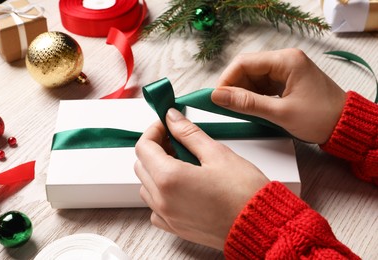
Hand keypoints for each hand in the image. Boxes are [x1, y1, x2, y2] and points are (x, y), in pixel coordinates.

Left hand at [134, 108, 268, 249]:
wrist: (260, 226)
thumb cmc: (244, 192)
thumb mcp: (216, 153)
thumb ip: (188, 134)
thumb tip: (172, 118)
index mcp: (170, 178)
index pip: (144, 147)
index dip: (154, 130)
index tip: (166, 125)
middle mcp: (162, 200)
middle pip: (141, 165)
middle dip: (154, 148)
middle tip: (175, 140)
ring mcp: (167, 216)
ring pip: (146, 186)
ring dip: (156, 170)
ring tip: (181, 162)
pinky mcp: (175, 227)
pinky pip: (155, 207)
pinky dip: (160, 193)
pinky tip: (180, 186)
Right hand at [211, 48, 346, 143]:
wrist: (345, 126)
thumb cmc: (321, 118)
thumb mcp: (280, 113)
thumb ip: (247, 104)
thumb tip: (218, 96)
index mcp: (286, 61)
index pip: (244, 63)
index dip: (226, 80)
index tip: (216, 98)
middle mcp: (285, 61)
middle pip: (247, 69)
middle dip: (233, 87)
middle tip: (224, 106)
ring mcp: (286, 70)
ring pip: (253, 78)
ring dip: (242, 93)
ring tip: (237, 110)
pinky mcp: (286, 81)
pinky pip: (262, 85)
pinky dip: (253, 97)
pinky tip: (249, 108)